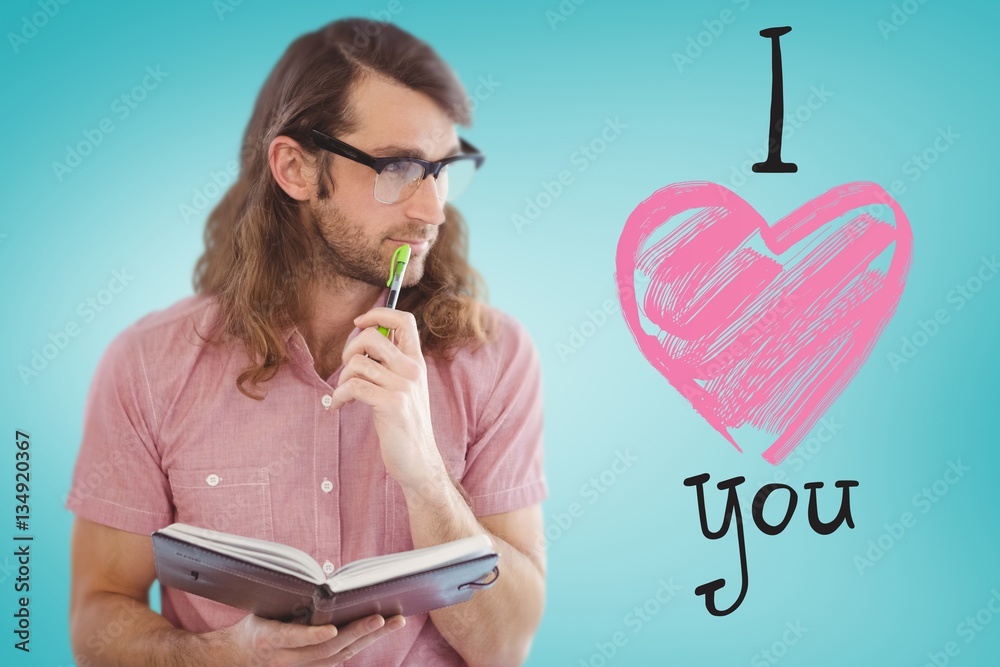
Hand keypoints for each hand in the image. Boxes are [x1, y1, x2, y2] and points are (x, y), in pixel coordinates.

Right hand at [206, 613, 404, 665]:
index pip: (291, 638)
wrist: (232, 659)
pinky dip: (358, 644)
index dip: (312, 635)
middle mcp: (283, 659)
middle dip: (358, 633)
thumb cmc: (250, 626)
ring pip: (338, 656)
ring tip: (394, 622)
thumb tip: (320, 584)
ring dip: (367, 638)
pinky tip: (378, 630)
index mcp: (266, 638)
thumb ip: (287, 603)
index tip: (331, 630)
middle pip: (326, 649)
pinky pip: (337, 659)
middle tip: (384, 618)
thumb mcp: (261, 611)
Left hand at [329, 307, 446, 491]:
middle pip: (372, 335)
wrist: (419, 461)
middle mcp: (413, 370)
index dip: (379, 312)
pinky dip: (339, 396)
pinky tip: (338, 407)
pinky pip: (353, 386)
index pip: (405, 320)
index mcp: (417, 362)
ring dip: (342, 378)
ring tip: (343, 394)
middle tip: (347, 368)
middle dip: (350, 348)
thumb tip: (365, 338)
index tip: (359, 322)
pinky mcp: (390, 405)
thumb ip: (392, 364)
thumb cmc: (405, 425)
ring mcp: (403, 387)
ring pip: (357, 362)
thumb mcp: (407, 388)